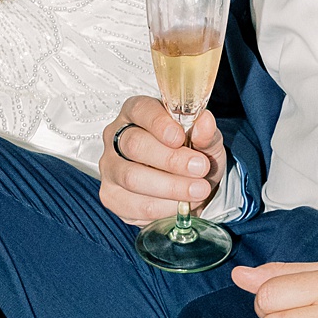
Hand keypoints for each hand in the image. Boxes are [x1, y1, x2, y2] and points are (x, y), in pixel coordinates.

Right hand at [97, 95, 225, 225]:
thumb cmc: (193, 156)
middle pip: (135, 145)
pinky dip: (164, 207)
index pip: (140, 110)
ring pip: (132, 177)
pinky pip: (135, 204)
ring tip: (199, 190)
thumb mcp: (206, 141)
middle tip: (200, 168)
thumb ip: (206, 133)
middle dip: (171, 160)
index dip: (159, 124)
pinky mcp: (111, 196)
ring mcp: (110, 167)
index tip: (180, 138)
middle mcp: (117, 137)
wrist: (188, 187)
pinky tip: (181, 205)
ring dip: (170, 187)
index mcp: (137, 112)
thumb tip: (205, 123)